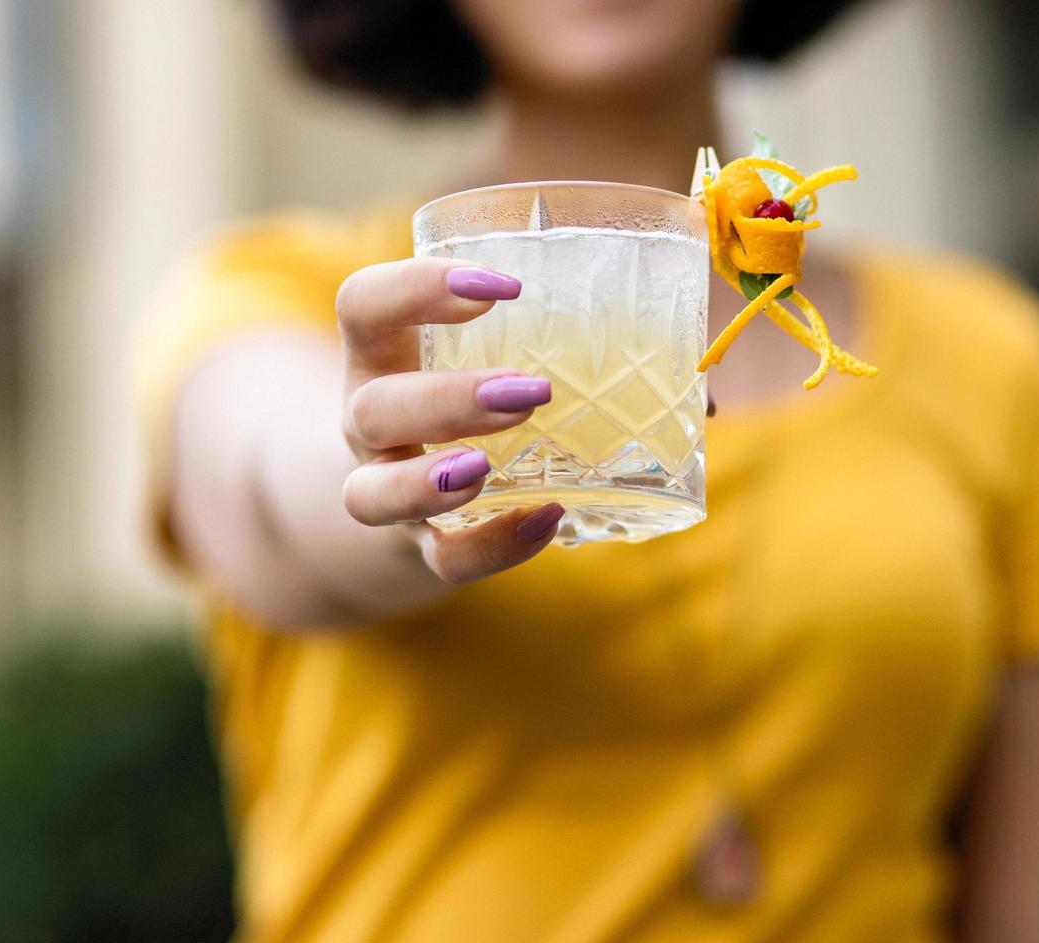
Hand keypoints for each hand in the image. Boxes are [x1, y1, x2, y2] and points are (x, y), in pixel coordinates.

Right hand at [337, 259, 563, 584]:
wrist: (417, 490)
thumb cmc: (469, 393)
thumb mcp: (482, 349)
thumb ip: (551, 332)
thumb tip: (676, 343)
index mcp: (380, 354)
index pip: (363, 305)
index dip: (416, 289)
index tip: (503, 288)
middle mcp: (365, 422)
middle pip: (371, 409)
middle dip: (447, 400)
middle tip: (530, 393)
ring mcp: (385, 488)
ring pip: (370, 495)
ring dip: (427, 482)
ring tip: (486, 468)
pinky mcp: (420, 545)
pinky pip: (440, 558)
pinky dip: (489, 546)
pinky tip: (545, 520)